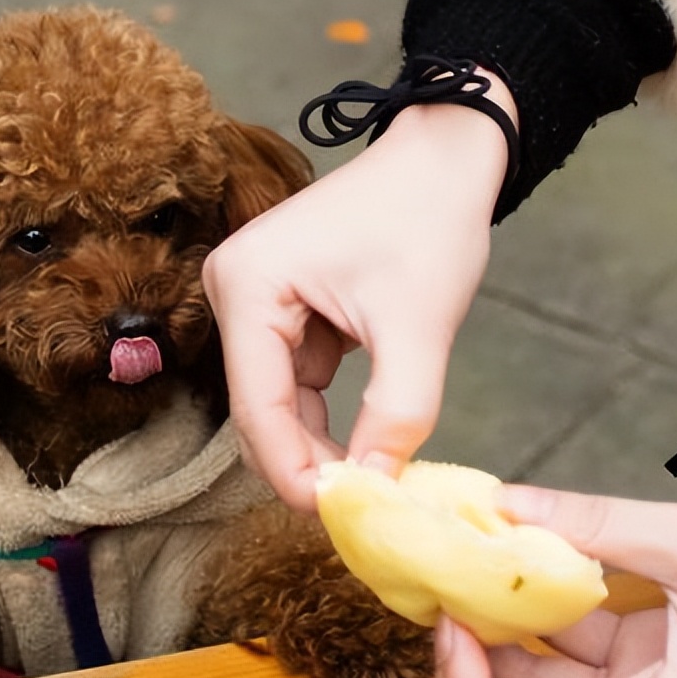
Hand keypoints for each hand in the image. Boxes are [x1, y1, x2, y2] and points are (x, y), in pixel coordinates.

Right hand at [203, 78, 512, 509]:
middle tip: (357, 513)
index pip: (257, 404)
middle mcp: (232, 291)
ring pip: (276, 402)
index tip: (338, 520)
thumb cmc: (429, 219)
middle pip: (258, 408)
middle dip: (304, 461)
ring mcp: (252, 300)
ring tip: (368, 482)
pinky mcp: (277, 309)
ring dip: (317, 443)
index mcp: (247, 284)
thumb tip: (374, 491)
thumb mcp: (419, 326)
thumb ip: (397, 415)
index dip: (292, 471)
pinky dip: (326, 415)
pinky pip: (294, 381)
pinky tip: (361, 441)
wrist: (445, 157)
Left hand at [436, 485, 676, 677]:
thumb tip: (505, 504)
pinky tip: (508, 573)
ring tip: (462, 579)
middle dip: (472, 672)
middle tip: (440, 602)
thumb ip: (596, 525)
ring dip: (498, 642)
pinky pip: (574, 654)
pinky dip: (536, 619)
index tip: (451, 632)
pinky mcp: (647, 663)